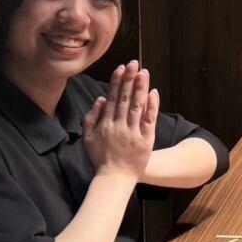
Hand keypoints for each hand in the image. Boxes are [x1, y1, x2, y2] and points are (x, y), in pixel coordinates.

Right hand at [83, 60, 159, 181]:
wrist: (115, 178)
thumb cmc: (100, 158)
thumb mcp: (88, 138)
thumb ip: (91, 118)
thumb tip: (100, 99)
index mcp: (105, 124)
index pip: (113, 98)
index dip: (117, 82)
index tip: (121, 68)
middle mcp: (119, 126)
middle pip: (125, 99)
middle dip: (130, 79)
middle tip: (134, 63)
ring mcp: (133, 133)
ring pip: (137, 106)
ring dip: (141, 88)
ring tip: (144, 72)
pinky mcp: (145, 140)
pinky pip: (149, 121)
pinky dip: (152, 106)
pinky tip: (154, 93)